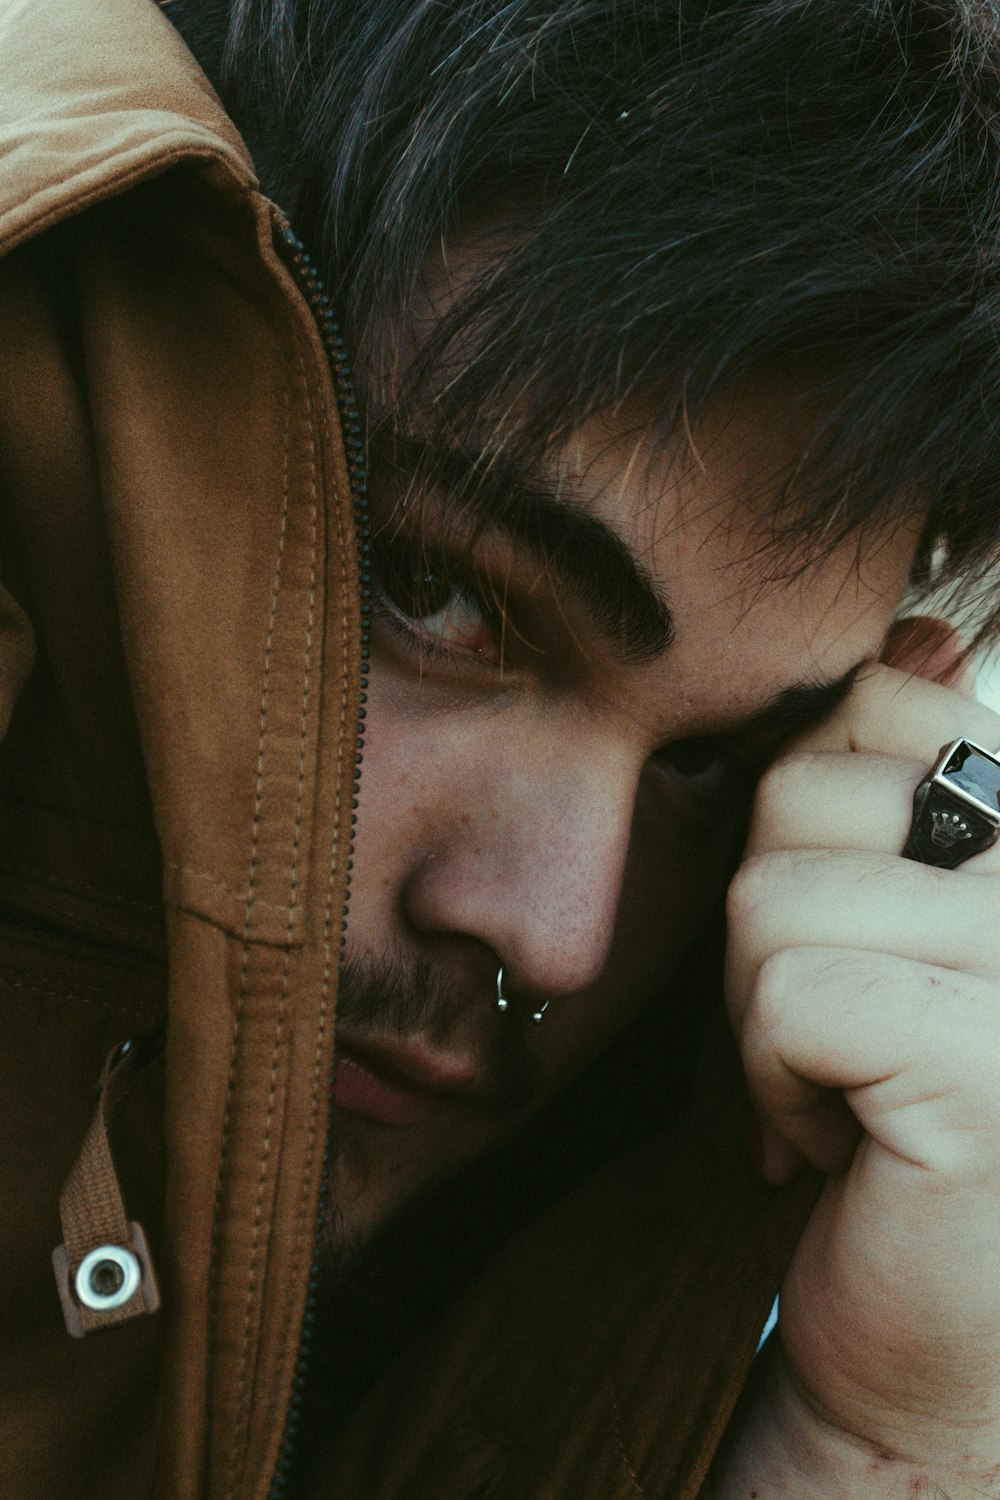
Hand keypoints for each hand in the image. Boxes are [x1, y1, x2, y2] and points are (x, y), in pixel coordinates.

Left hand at [719, 650, 999, 1495]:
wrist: (932, 1335)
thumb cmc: (893, 1112)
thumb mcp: (891, 921)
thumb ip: (897, 790)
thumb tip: (908, 641)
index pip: (884, 698)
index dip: (815, 814)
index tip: (849, 929)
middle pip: (805, 788)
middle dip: (772, 920)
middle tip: (830, 1026)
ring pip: (772, 891)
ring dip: (765, 1010)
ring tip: (838, 1083)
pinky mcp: (985, 1055)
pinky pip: (787, 991)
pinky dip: (772, 1077)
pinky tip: (841, 1141)